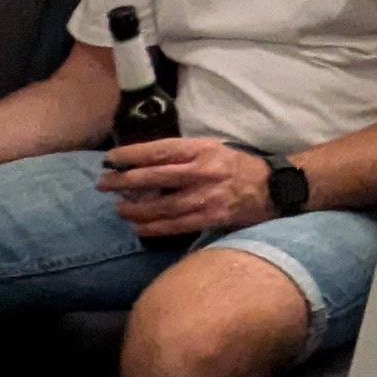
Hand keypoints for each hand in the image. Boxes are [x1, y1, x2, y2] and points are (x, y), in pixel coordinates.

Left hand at [100, 136, 272, 235]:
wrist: (273, 188)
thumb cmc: (237, 166)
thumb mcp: (212, 149)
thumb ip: (183, 155)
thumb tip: (145, 162)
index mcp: (201, 149)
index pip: (158, 150)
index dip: (131, 155)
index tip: (110, 158)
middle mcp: (202, 172)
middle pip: (154, 177)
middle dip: (124, 181)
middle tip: (103, 184)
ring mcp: (207, 197)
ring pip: (161, 205)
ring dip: (135, 209)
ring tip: (119, 209)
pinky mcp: (212, 218)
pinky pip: (176, 225)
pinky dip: (153, 227)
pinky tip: (138, 227)